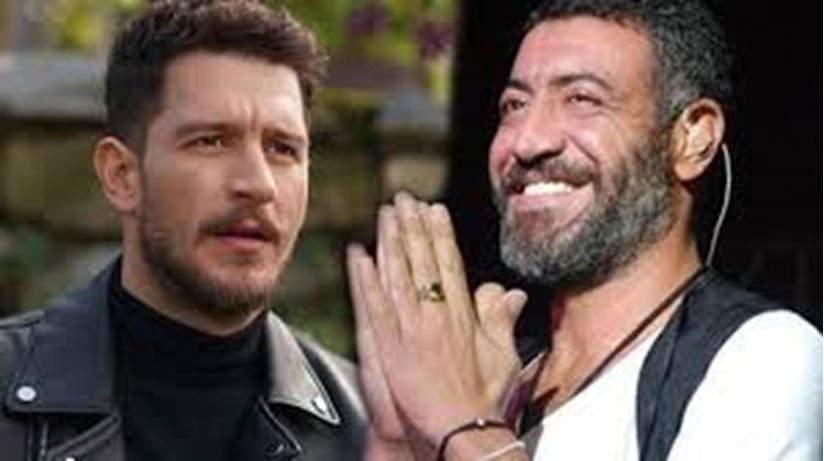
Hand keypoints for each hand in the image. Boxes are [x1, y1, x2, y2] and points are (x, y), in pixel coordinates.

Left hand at [347, 193, 526, 453]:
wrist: (459, 429)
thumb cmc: (482, 399)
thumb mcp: (503, 355)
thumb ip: (502, 319)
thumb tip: (510, 291)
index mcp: (464, 313)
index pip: (449, 262)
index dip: (440, 233)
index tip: (434, 209)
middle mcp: (437, 313)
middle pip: (422, 259)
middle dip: (413, 225)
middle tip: (404, 198)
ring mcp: (411, 326)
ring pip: (398, 272)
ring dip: (391, 240)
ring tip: (385, 213)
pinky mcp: (389, 343)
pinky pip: (374, 302)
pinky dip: (364, 277)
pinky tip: (358, 254)